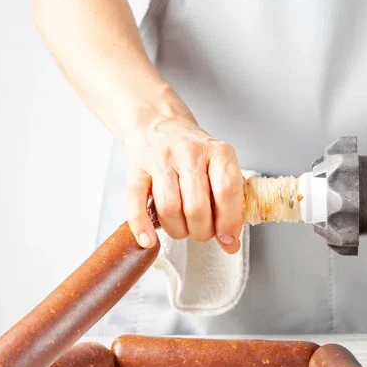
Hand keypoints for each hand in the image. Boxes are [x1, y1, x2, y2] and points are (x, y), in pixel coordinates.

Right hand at [123, 114, 243, 253]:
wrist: (160, 123)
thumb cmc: (195, 152)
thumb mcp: (220, 167)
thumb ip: (230, 203)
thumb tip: (230, 244)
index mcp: (219, 152)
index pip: (227, 191)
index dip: (229, 221)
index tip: (228, 238)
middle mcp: (190, 153)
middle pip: (197, 207)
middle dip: (202, 231)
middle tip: (203, 232)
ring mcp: (161, 159)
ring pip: (169, 208)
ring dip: (178, 230)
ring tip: (183, 229)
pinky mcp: (136, 168)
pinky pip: (136, 203)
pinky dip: (142, 227)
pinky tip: (149, 240)